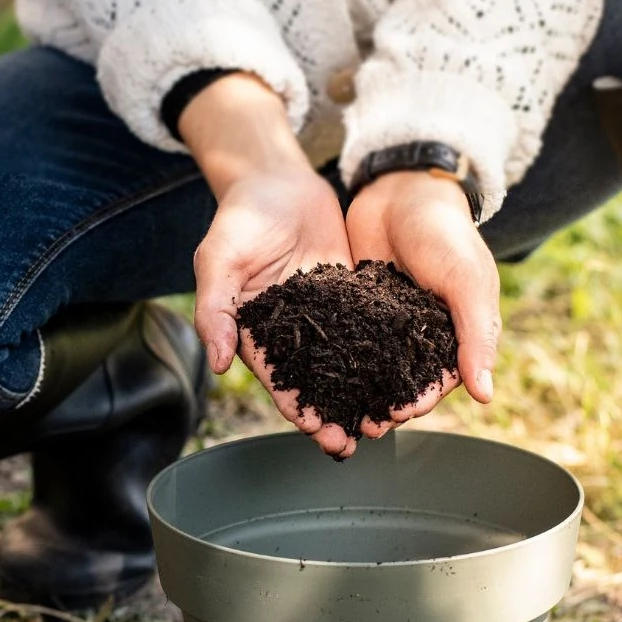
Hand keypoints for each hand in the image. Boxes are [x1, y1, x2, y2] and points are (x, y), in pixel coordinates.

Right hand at [180, 74, 356, 456]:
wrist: (276, 180)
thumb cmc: (239, 219)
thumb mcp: (218, 260)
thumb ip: (214, 310)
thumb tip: (218, 362)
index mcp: (254, 332)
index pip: (278, 379)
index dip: (298, 408)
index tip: (319, 433)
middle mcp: (290, 331)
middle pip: (315, 381)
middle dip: (334, 412)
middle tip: (357, 441)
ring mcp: (321, 315)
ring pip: (344, 361)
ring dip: (363, 391)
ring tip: (387, 418)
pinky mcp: (348, 294)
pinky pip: (369, 327)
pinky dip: (384, 351)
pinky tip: (407, 370)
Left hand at [345, 171, 500, 438]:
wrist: (402, 190)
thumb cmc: (445, 233)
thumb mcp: (467, 281)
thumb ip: (477, 335)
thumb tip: (485, 395)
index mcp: (451, 336)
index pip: (435, 382)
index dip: (417, 403)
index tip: (394, 417)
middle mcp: (416, 337)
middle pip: (397, 383)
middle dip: (379, 407)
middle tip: (356, 426)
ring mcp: (382, 324)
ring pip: (366, 369)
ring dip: (351, 392)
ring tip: (330, 412)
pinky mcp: (352, 308)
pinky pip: (340, 341)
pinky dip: (329, 361)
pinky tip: (309, 377)